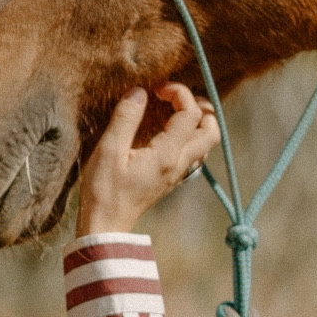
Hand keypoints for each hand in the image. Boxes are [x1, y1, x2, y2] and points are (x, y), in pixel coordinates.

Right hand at [77, 83, 220, 235]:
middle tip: (175, 98)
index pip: (191, 114)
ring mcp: (177, 173)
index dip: (179, 93)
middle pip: (211, 131)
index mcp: (168, 155)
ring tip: (172, 110)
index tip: (156, 89)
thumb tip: (139, 91)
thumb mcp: (109, 150)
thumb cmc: (104, 191)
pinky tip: (165, 130)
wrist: (106, 227)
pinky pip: (192, 152)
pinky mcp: (170, 178)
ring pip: (204, 143)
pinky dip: (187, 135)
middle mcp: (179, 164)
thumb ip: (126, 118)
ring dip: (196, 122)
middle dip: (200, 107)